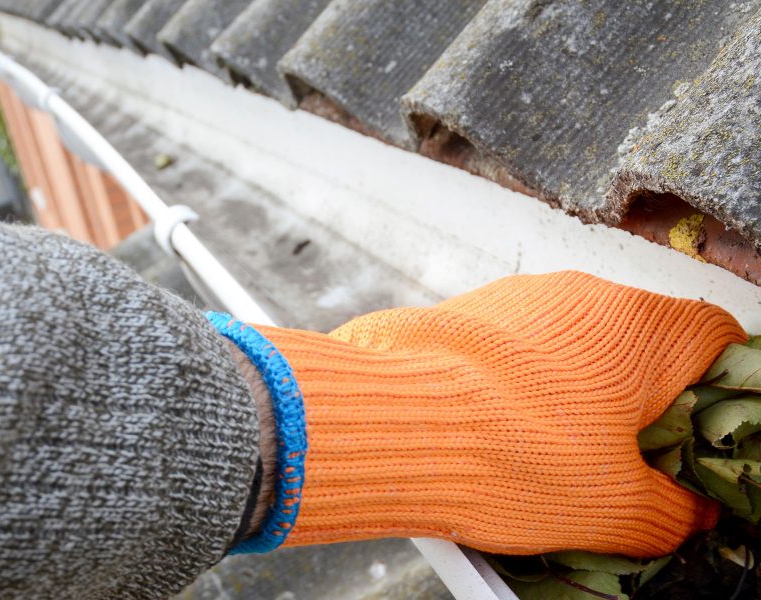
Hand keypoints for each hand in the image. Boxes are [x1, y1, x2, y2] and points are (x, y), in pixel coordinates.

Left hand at [254, 272, 744, 556]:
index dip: (720, 389)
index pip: (717, 340)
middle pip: (642, 343)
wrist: (391, 421)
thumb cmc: (508, 454)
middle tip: (626, 457)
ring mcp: (521, 296)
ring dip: (578, 391)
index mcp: (643, 328)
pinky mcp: (470, 309)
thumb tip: (688, 510)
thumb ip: (673, 509)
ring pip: (575, 343)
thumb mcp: (615, 507)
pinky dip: (524, 381)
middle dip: (642, 400)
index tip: (700, 432)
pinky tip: (501, 425)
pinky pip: (518, 344)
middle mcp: (584, 295)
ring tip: (553, 448)